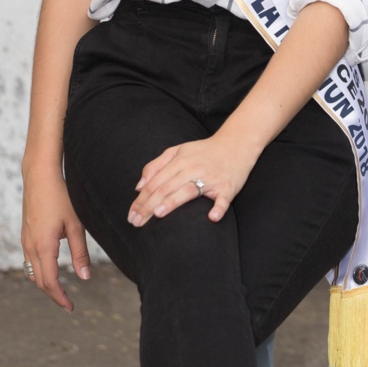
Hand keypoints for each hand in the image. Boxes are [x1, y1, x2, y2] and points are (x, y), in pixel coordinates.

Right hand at [21, 165, 90, 311]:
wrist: (39, 176)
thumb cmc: (60, 197)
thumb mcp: (75, 225)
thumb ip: (80, 253)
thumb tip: (85, 278)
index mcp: (43, 247)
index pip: (49, 282)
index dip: (60, 298)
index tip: (71, 307)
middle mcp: (30, 246)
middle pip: (39, 281)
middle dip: (52, 294)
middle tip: (67, 302)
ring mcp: (25, 240)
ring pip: (32, 272)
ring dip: (45, 283)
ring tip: (60, 289)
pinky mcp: (25, 234)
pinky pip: (29, 260)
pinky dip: (39, 270)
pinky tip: (50, 268)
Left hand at [127, 130, 258, 227]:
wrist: (236, 144)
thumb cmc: (204, 151)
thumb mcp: (178, 151)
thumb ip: (156, 165)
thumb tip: (138, 186)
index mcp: (179, 161)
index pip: (155, 182)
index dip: (141, 199)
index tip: (131, 215)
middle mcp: (192, 168)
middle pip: (166, 188)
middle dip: (148, 206)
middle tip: (135, 222)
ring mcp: (210, 178)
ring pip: (188, 191)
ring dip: (172, 202)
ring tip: (158, 214)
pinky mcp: (227, 187)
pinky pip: (223, 199)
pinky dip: (219, 208)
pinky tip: (212, 217)